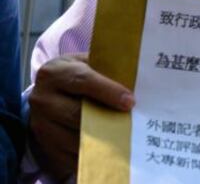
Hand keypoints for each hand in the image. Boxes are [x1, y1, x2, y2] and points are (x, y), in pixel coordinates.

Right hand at [28, 53, 133, 180]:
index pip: (82, 80)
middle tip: (130, 122)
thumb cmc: (76, 76)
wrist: (48, 93)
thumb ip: (107, 70)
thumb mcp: (87, 64)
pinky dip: (90, 154)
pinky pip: (69, 155)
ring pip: (72, 137)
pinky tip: (109, 151)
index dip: (108, 91)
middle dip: (105, 118)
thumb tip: (138, 81)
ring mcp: (41, 124)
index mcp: (55, 73)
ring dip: (100, 139)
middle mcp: (43, 98)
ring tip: (123, 137)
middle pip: (76, 113)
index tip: (130, 102)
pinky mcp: (45, 144)